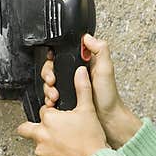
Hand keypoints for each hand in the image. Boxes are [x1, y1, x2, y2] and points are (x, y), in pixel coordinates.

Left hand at [16, 65, 108, 155]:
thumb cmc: (91, 140)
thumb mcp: (88, 110)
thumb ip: (82, 88)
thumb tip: (80, 72)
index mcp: (49, 119)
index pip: (43, 111)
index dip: (52, 114)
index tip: (59, 118)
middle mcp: (41, 135)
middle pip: (26, 128)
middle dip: (34, 128)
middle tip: (48, 131)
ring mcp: (40, 152)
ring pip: (37, 145)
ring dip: (46, 145)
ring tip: (63, 146)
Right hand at [41, 34, 141, 148]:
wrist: (106, 118)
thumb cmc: (108, 95)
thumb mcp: (106, 69)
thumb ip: (100, 50)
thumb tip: (87, 37)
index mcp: (84, 62)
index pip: (63, 53)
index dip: (54, 55)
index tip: (52, 60)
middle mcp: (74, 73)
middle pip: (52, 67)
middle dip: (48, 73)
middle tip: (52, 80)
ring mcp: (69, 86)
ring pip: (49, 81)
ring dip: (47, 87)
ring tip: (54, 94)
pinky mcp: (65, 98)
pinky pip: (50, 94)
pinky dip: (48, 97)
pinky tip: (52, 101)